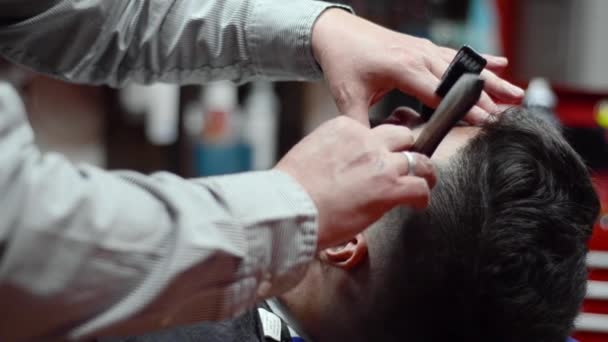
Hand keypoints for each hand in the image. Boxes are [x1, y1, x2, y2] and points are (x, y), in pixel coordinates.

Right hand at [275, 117, 435, 249]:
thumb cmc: (291, 189)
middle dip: (406, 151)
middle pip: (402, 137)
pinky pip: (420, 187)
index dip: (380, 146)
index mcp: (345, 128)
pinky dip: (422, 197)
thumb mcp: (310, 153)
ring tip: (424, 182)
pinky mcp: (390, 188)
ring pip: (419, 160)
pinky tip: (417, 204)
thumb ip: (334, 151)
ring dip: (423, 173)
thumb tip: (342, 166)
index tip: (379, 159)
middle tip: (407, 165)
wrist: (288, 208)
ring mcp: (380, 163)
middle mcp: (366, 140)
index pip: (374, 130)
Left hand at [312, 9, 523, 124]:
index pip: (439, 93)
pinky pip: (455, 54)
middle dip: (486, 98)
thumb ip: (359, 126)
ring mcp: (423, 48)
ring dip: (490, 80)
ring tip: (516, 93)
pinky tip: (500, 64)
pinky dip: (478, 60)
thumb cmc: (341, 63)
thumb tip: (370, 151)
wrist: (336, 31)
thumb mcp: (347, 97)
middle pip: (459, 80)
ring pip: (463, 67)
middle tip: (508, 114)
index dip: (463, 108)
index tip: (485, 122)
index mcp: (402, 68)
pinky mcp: (422, 46)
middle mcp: (418, 56)